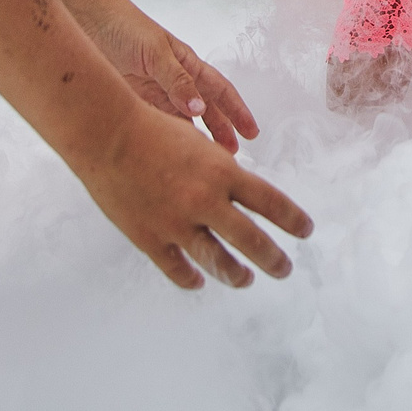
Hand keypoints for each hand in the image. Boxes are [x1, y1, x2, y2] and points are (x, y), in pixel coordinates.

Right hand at [72, 107, 312, 290]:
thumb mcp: (198, 142)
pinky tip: (199, 281)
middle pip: (252, 240)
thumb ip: (220, 170)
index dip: (294, 220)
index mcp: (222, 172)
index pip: (271, 202)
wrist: (105, 133)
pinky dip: (191, 278)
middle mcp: (205, 200)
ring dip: (237, 275)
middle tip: (284, 269)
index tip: (306, 231)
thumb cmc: (152, 128)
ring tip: (246, 279)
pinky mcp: (150, 237)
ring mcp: (177, 222)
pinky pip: (178, 268)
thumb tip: (240, 193)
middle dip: (274, 259)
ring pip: (218, 262)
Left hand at [79, 2, 262, 152]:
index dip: (237, 111)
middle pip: (205, 111)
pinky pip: (155, 124)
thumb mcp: (156, 53)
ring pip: (181, 122)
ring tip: (203, 160)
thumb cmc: (127, 27)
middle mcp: (175, 82)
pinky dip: (165, 138)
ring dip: (193, 140)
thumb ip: (177, 82)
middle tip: (232, 155)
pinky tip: (170, 153)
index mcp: (188, 65)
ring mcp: (155, 94)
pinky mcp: (135, 102)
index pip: (220, 91)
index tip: (252, 131)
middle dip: (220, 132)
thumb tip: (200, 110)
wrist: (88, 22)